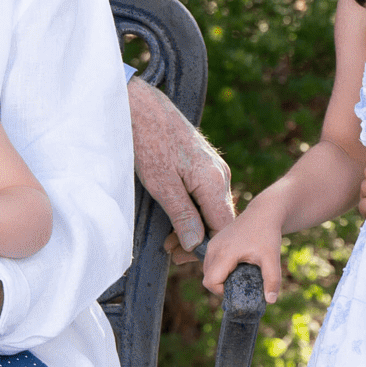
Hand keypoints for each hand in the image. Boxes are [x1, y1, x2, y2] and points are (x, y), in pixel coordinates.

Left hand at [131, 79, 236, 257]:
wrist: (143, 106)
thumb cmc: (150, 141)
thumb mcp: (162, 184)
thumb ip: (182, 214)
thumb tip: (195, 244)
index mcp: (215, 182)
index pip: (223, 227)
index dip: (207, 248)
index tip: (184, 259)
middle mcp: (220, 175)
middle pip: (219, 219)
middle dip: (197, 239)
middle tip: (171, 252)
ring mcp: (213, 169)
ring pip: (210, 208)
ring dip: (192, 226)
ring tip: (168, 240)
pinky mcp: (202, 165)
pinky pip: (204, 195)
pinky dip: (192, 210)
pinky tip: (175, 217)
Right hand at [208, 202, 285, 300]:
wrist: (264, 212)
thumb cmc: (267, 234)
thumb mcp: (272, 258)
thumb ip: (272, 280)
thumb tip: (270, 301)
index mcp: (225, 253)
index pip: (210, 282)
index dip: (221, 292)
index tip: (239, 289)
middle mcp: (214, 248)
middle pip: (207, 278)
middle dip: (221, 287)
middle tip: (241, 284)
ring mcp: (212, 244)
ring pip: (207, 270)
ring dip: (220, 278)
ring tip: (240, 275)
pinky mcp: (214, 242)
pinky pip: (210, 263)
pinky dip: (219, 270)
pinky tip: (236, 267)